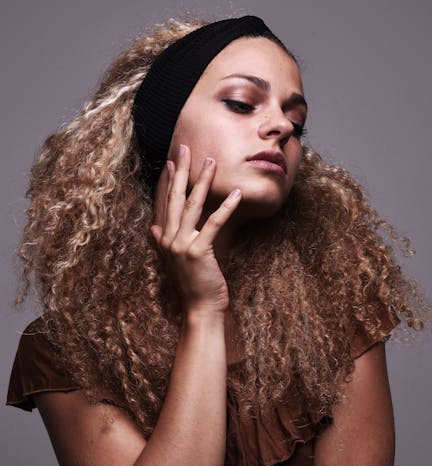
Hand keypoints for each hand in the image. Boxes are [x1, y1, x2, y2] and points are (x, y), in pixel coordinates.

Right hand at [151, 144, 241, 315]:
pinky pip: (213, 224)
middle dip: (182, 171)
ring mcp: (183, 245)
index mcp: (166, 240)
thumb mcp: (175, 263)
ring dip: (203, 182)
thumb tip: (154, 229)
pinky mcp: (199, 251)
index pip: (167, 204)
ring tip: (211, 161)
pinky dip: (226, 207)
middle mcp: (170, 240)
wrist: (199, 310)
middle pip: (175, 199)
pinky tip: (237, 194)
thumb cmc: (192, 288)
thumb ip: (163, 244)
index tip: (173, 162)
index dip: (170, 182)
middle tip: (185, 148)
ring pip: (193, 206)